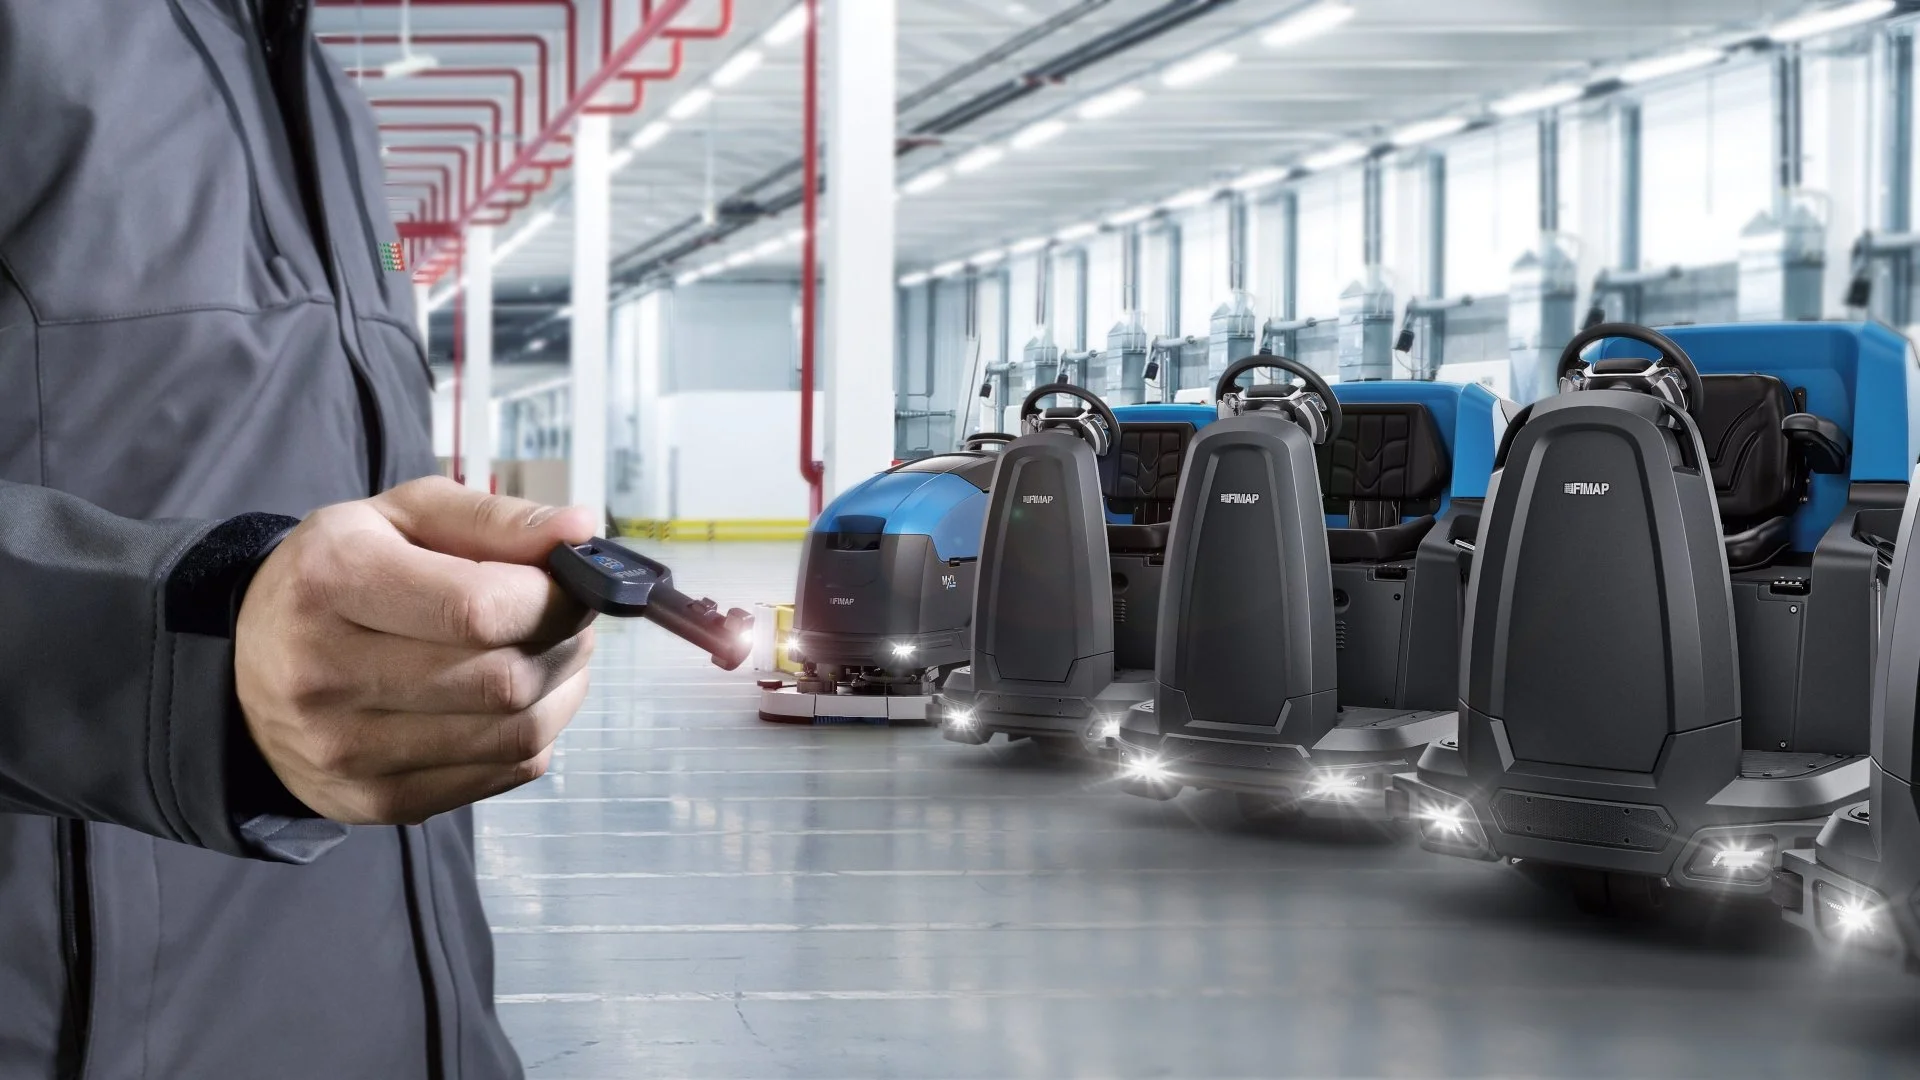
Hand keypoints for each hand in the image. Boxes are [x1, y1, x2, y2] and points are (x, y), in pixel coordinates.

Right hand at [235, 477, 597, 824]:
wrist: (248, 663)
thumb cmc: (342, 575)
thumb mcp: (402, 516)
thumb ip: (494, 519)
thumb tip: (582, 532)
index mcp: (332, 579)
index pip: (477, 609)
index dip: (552, 598)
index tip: (572, 583)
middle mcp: (326, 673)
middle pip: (504, 679)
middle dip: (565, 644)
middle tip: (570, 618)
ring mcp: (346, 750)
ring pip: (516, 734)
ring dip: (562, 691)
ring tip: (551, 654)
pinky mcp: (377, 800)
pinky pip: (504, 772)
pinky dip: (536, 734)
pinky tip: (519, 700)